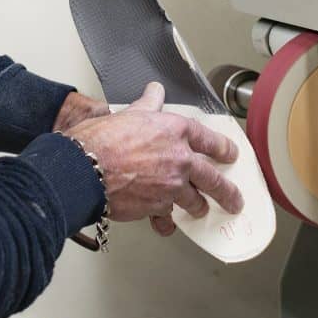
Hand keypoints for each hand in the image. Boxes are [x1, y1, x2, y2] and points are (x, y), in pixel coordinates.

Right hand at [63, 82, 243, 233]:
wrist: (83, 169)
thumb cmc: (101, 140)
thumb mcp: (129, 112)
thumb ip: (148, 104)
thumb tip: (155, 91)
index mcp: (175, 131)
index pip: (209, 139)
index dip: (223, 148)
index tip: (230, 154)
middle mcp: (180, 159)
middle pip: (213, 178)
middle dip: (227, 192)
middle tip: (235, 200)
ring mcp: (171, 185)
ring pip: (194, 201)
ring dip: (198, 207)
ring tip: (200, 211)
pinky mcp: (157, 207)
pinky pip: (167, 218)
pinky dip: (166, 223)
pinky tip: (166, 225)